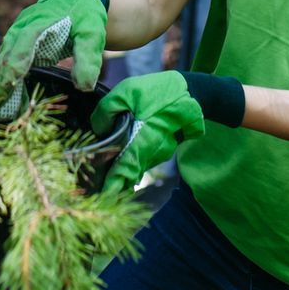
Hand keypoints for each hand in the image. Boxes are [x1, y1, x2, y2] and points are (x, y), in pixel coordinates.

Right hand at [0, 0, 110, 119]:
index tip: (10, 80)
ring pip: (4, 58)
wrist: (75, 1)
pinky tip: (3, 100)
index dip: (17, 59)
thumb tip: (84, 86)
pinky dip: (4, 80)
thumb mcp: (92, 33)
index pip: (26, 38)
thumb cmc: (84, 17)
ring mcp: (17, 34)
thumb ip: (88, 57)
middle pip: (8, 51)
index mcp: (42, 19)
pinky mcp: (17, 44)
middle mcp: (23, 25)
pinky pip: (8, 62)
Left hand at [91, 71, 243, 191]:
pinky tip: (122, 159)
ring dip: (123, 171)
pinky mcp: (163, 149)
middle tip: (98, 191)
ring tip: (106, 176)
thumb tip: (98, 130)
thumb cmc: (157, 91)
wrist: (190, 92)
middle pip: (130, 174)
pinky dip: (133, 162)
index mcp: (143, 141)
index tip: (103, 198)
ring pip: (137, 167)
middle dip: (115, 183)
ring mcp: (160, 153)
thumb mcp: (127, 92)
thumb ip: (107, 111)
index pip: (125, 170)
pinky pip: (144, 159)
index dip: (113, 186)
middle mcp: (153, 153)